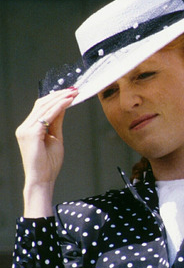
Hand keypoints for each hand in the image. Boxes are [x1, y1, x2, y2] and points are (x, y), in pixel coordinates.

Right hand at [15, 88, 77, 216]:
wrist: (42, 178)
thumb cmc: (49, 163)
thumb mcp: (55, 138)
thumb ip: (57, 122)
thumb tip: (63, 107)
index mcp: (29, 128)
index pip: (41, 107)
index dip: (55, 98)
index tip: (70, 92)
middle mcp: (24, 127)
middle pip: (41, 104)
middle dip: (59, 95)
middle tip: (74, 89)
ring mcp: (26, 130)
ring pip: (44, 107)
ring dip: (60, 98)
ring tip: (73, 93)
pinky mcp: (31, 134)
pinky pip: (46, 116)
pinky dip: (58, 107)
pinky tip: (68, 102)